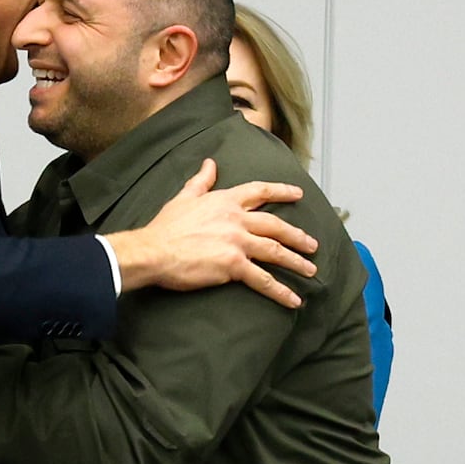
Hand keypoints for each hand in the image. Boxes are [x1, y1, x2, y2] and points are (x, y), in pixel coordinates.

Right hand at [106, 159, 317, 307]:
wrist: (153, 251)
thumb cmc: (164, 227)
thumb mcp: (183, 198)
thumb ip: (201, 181)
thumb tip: (210, 164)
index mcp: (224, 202)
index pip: (259, 192)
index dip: (280, 191)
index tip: (298, 194)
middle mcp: (236, 220)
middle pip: (276, 225)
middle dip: (297, 236)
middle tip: (311, 244)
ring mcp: (237, 242)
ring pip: (276, 251)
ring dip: (296, 262)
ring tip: (310, 270)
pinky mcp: (234, 265)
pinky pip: (263, 280)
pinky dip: (280, 291)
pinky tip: (293, 299)